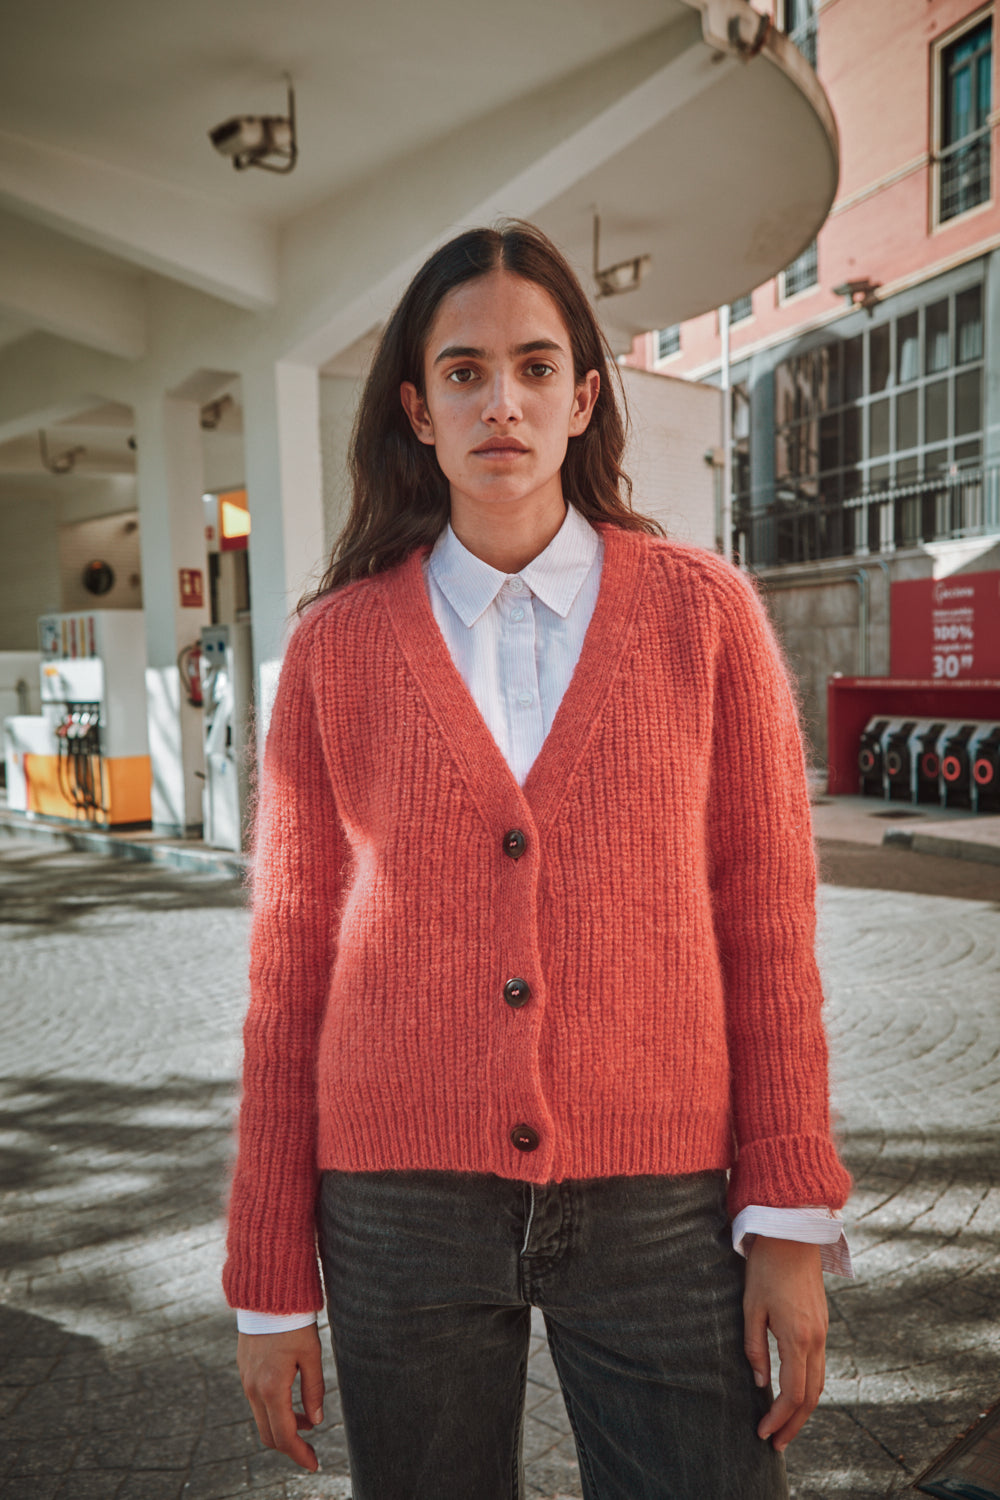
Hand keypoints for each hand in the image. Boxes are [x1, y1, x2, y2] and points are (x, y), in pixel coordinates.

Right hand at [237, 1326, 325, 1471]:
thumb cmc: (293, 1322)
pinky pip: (257, 1403)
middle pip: (269, 1434)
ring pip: (262, 1419)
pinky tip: (293, 1404)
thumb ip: (313, 1389)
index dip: (300, 1454)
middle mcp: (254, 1389)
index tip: (314, 1464)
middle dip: (290, 1446)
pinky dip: (274, 1412)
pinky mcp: (245, 1371)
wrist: (266, 1295)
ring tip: (309, 1421)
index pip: (284, 1435)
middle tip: (311, 1450)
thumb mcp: (311, 1355)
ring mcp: (246, 1380)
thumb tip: (316, 1420)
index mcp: (272, 1388)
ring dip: (284, 1427)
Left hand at [743, 1237, 827, 1452]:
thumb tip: (760, 1383)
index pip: (793, 1393)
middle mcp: (816, 1339)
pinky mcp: (821, 1324)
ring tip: (784, 1428)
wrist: (792, 1234)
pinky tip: (792, 1395)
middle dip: (793, 1424)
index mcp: (798, 1337)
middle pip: (811, 1396)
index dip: (778, 1418)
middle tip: (775, 1445)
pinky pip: (819, 1366)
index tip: (763, 1434)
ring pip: (819, 1383)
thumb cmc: (766, 1267)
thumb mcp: (751, 1306)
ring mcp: (822, 1331)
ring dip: (803, 1410)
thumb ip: (755, 1347)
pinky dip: (808, 1388)